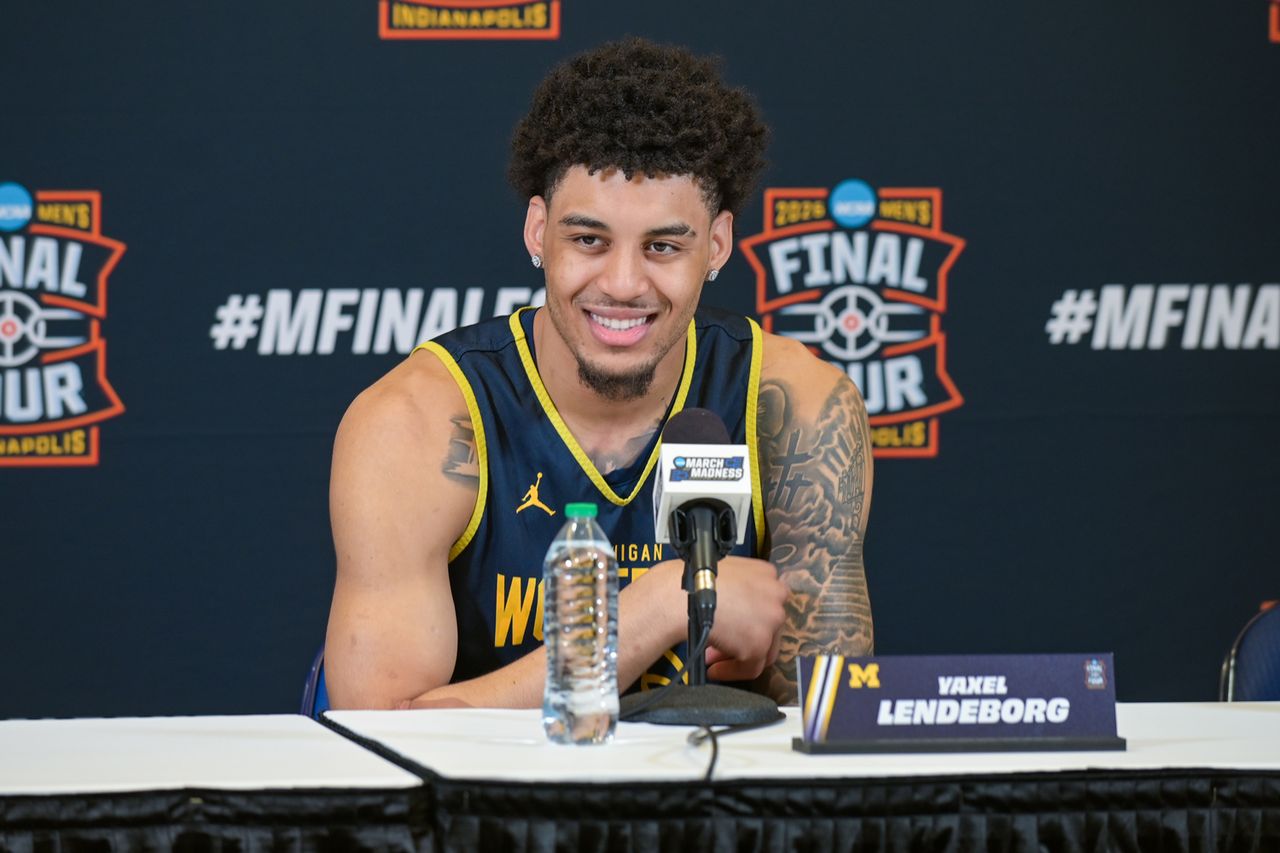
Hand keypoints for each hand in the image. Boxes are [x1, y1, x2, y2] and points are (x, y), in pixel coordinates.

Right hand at [700, 555, 786, 681]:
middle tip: (717, 645)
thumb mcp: (724, 574)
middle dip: (740, 637)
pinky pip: (751, 667)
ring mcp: (772, 619)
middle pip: (766, 626)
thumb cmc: (692, 581)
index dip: (745, 618)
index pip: (764, 602)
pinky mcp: (760, 643)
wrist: (682, 595)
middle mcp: (776, 594)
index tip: (729, 625)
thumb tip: (730, 608)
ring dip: (737, 656)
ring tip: (712, 660)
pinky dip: (732, 671)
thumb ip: (737, 589)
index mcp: (766, 573)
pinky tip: (714, 670)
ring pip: (763, 648)